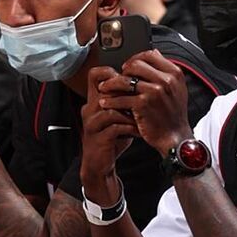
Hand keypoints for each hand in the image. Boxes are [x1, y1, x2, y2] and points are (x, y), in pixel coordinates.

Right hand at [82, 66, 138, 203]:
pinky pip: (116, 127)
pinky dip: (132, 128)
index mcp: (94, 100)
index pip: (96, 75)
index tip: (133, 81)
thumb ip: (125, 100)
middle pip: (106, 90)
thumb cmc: (112, 137)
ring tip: (145, 118)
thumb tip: (145, 83)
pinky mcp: (98, 137)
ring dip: (132, 113)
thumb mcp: (118, 115)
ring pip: (113, 109)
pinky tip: (141, 131)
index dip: (114, 73)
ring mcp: (92, 123)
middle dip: (129, 95)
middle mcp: (90, 108)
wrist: (100, 163)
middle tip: (146, 100)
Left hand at [97, 50, 192, 152]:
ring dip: (111, 84)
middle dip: (122, 71)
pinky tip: (106, 103)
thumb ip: (165, 72)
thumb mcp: (177, 89)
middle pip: (135, 64)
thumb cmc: (173, 115)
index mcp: (174, 74)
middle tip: (115, 78)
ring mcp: (154, 91)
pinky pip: (121, 97)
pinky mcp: (143, 104)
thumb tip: (153, 53)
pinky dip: (111, 101)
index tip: (128, 66)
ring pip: (124, 79)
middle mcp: (166, 80)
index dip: (135, 58)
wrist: (175, 136)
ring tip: (104, 88)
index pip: (150, 54)